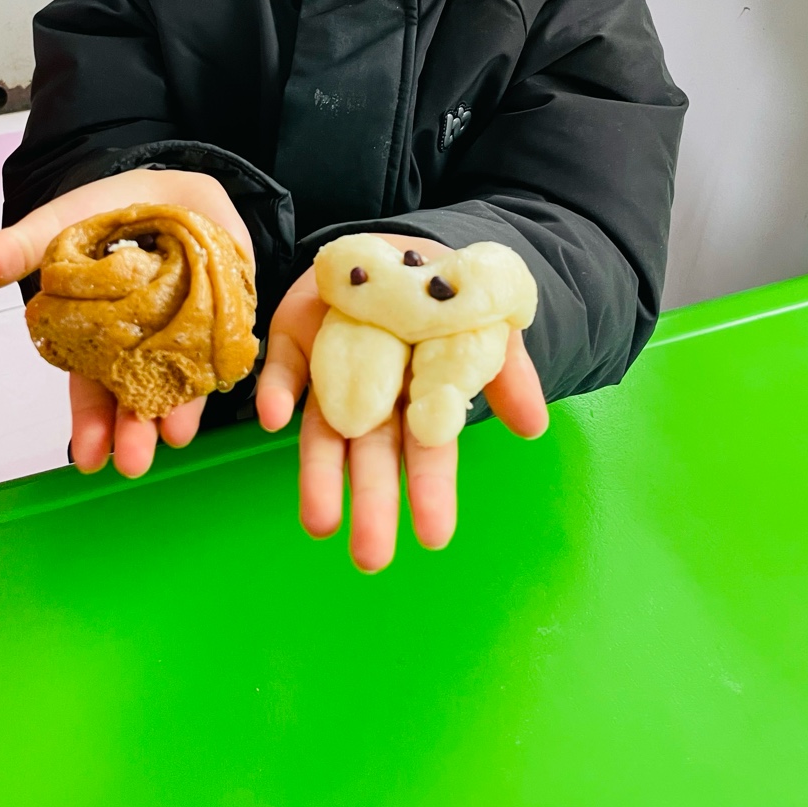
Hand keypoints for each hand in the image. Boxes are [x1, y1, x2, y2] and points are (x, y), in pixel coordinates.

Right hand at [0, 168, 252, 477]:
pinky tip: (213, 392)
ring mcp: (186, 328)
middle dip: (132, 429)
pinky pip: (223, 348)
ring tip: (172, 440)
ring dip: (175, 412)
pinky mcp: (226, 311)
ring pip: (180, 379)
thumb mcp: (59, 226)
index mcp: (98, 332)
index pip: (91, 385)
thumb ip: (20, 249)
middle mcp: (142, 341)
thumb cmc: (107, 211)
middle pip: (136, 392)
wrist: (170, 182)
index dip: (88, 420)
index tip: (85, 457)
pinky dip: (218, 371)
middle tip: (130, 463)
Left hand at [256, 234, 547, 572]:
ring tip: (320, 523)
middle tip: (371, 557)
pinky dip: (276, 392)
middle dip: (371, 502)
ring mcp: (330, 367)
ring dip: (318, 473)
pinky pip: (282, 366)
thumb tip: (534, 428)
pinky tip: (273, 419)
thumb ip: (507, 373)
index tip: (435, 535)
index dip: (429, 487)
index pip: (425, 447)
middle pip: (370, 450)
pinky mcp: (295, 336)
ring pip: (321, 427)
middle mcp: (372, 392)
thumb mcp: (490, 328)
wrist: (403, 249)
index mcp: (420, 396)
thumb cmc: (450, 299)